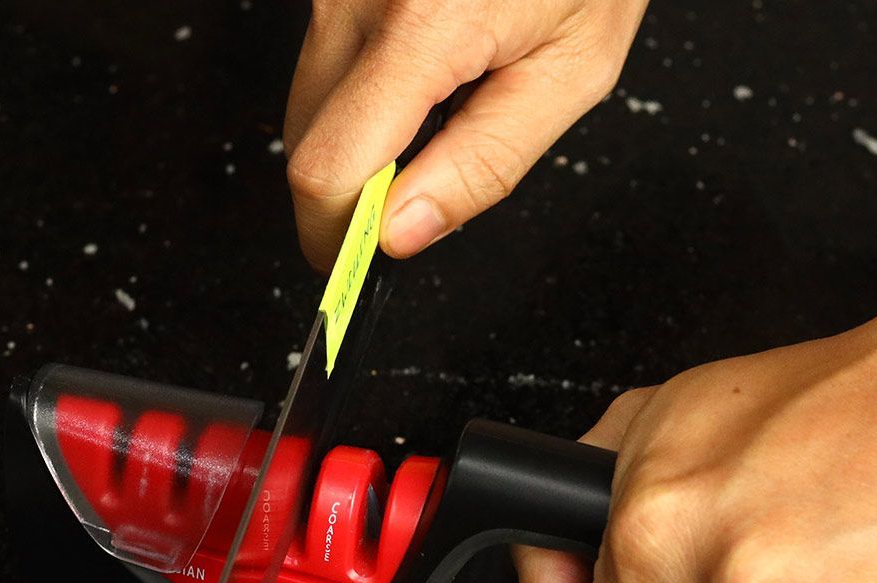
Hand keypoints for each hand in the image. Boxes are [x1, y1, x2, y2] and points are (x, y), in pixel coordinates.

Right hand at [283, 0, 647, 270]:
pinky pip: (326, 57)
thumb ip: (484, 165)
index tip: (358, 264)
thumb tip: (401, 234)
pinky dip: (366, 87)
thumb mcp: (571, 74)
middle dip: (357, 186)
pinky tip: (431, 63)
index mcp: (423, 24)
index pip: (327, 169)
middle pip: (306, 142)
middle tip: (433, 179)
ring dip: (364, 133)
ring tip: (448, 100)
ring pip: (311, 102)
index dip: (335, 236)